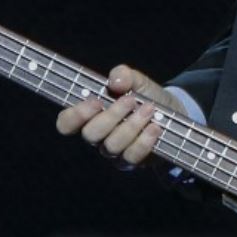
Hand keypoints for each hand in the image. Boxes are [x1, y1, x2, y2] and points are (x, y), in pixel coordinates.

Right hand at [54, 65, 184, 166]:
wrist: (171, 112)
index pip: (66, 123)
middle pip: (90, 134)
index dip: (75, 115)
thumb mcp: (135, 79)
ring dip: (131, 126)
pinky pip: (131, 157)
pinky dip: (144, 141)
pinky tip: (155, 127)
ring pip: (112, 146)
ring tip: (149, 109)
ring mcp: (113, 151)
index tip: (96, 102)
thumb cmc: (144, 95)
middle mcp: (97, 135)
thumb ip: (123, 74)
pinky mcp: (130, 161)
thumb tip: (115, 80)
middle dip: (111, 116)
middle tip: (130, 100)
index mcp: (90, 114)